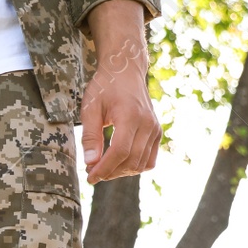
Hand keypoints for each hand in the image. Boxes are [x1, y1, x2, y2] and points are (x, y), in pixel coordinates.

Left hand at [79, 0, 160, 184]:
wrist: (126, 70)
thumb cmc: (105, 87)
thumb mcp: (90, 108)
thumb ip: (89, 136)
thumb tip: (90, 163)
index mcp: (130, 115)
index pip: (120, 152)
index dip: (104, 169)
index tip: (90, 177)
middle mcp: (148, 124)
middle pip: (130, 161)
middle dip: (110, 173)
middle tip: (91, 173)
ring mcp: (155, 129)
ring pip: (140, 164)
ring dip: (121, 172)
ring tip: (102, 168)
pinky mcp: (157, 133)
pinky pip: (149, 160)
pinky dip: (134, 167)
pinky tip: (118, 163)